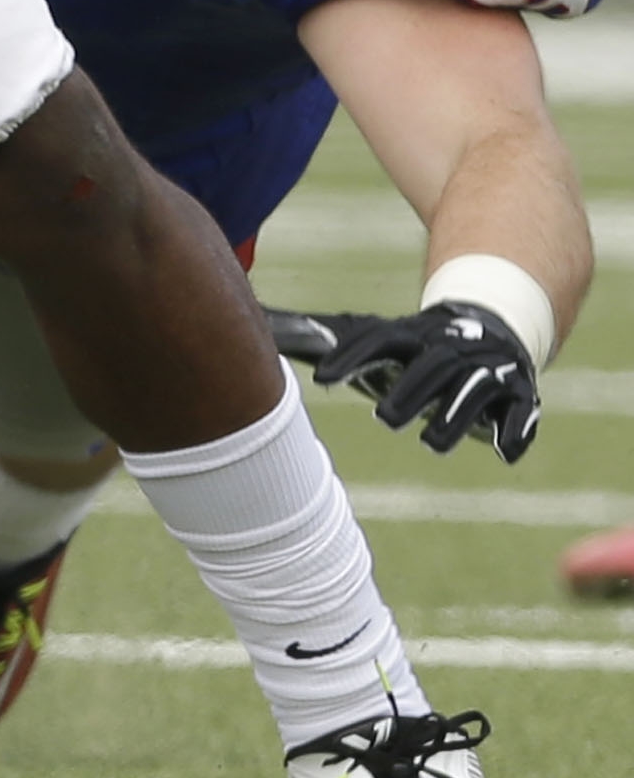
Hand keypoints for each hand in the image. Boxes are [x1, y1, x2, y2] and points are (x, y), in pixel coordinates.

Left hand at [267, 300, 540, 463]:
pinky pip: (521, 411)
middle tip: (383, 419)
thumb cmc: (408, 343)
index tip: (322, 381)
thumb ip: (314, 335)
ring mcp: (486, 369)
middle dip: (409, 391)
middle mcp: (448, 349)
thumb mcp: (368, 334)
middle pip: (429, 367)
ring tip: (431, 443)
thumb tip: (257, 323)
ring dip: (455, 416)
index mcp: (408, 334)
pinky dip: (516, 431)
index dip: (351, 358)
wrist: (489, 323)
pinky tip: (505, 454)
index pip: (377, 341)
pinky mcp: (518, 392)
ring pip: (473, 390)